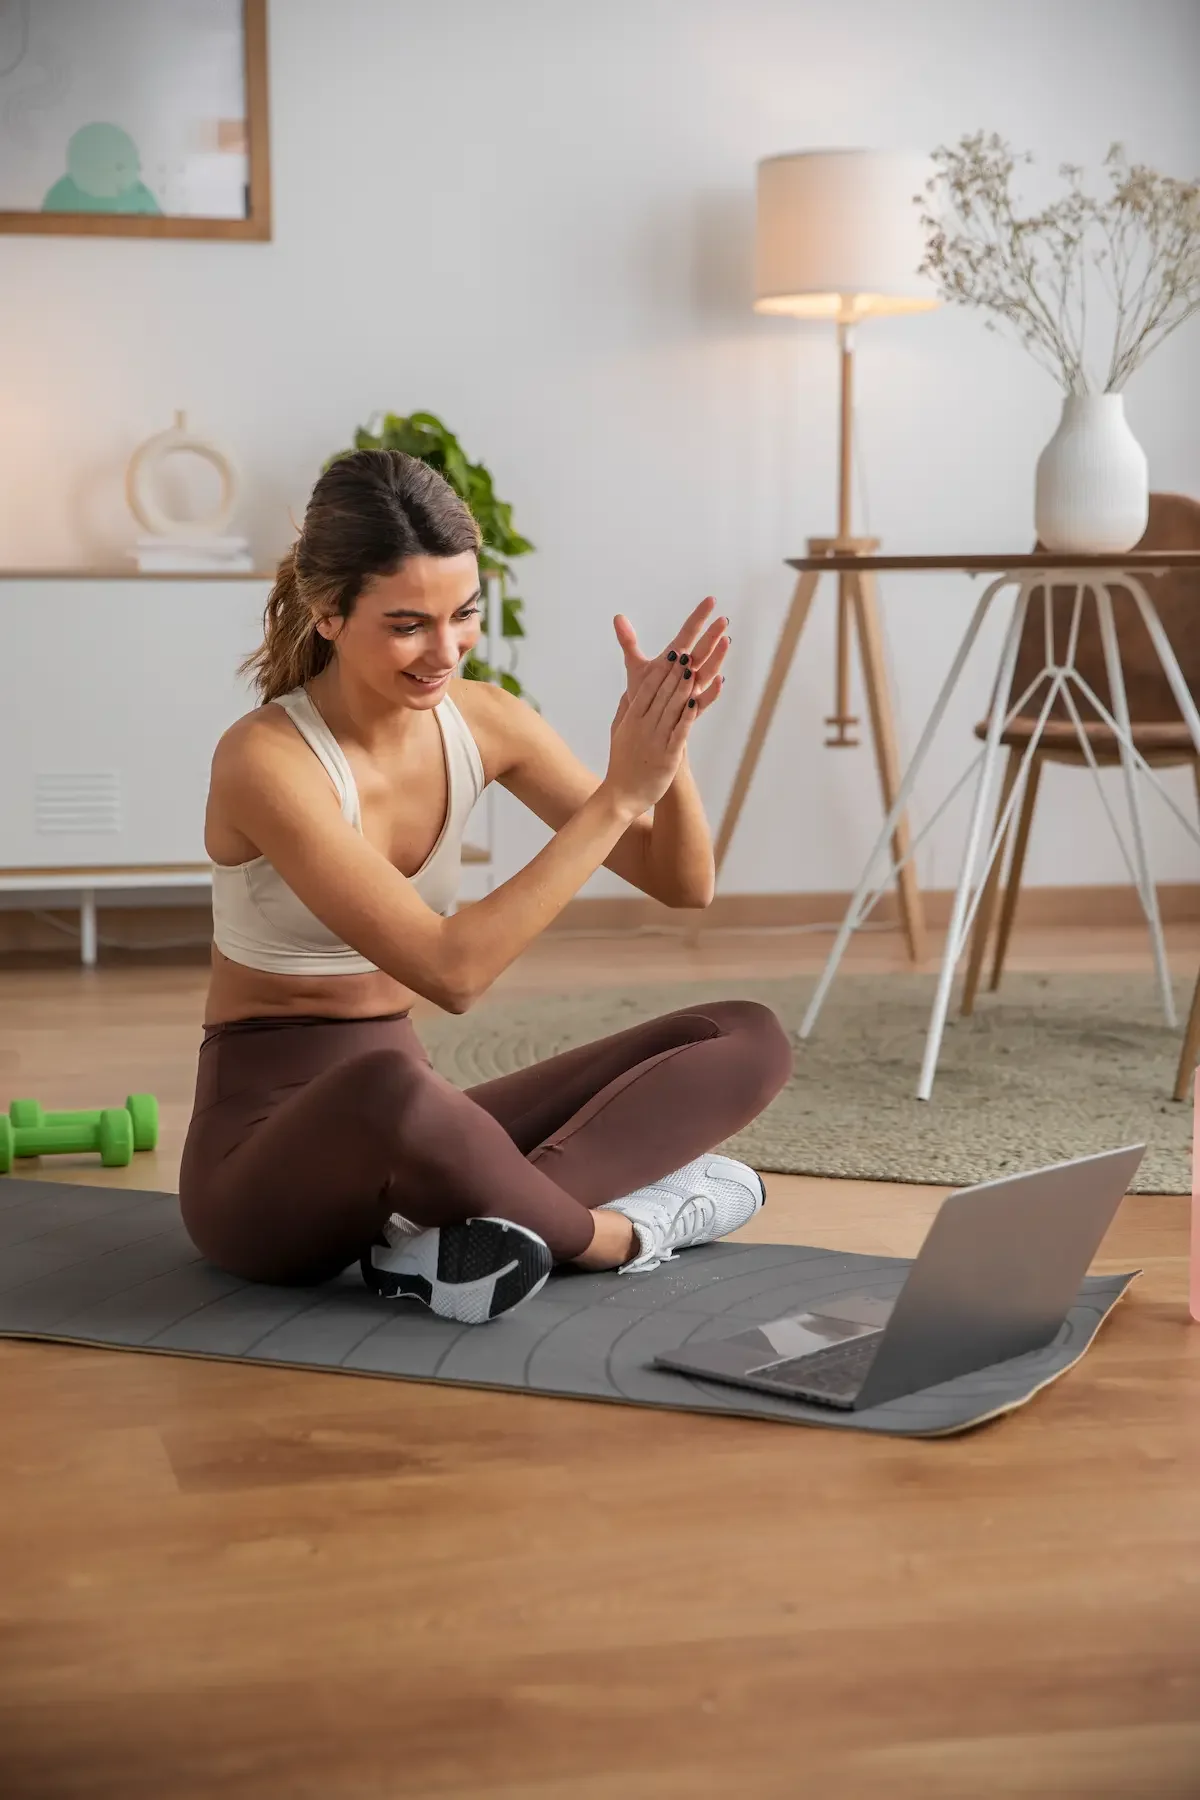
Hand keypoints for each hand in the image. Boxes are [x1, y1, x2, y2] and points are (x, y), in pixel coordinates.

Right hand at [603, 654, 695, 814]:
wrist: (620, 797)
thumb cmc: (622, 765)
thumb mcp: (618, 733)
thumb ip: (625, 711)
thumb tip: (628, 693)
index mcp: (632, 719)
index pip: (648, 688)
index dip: (662, 670)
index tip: (673, 652)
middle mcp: (643, 726)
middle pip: (661, 693)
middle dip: (675, 672)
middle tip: (688, 651)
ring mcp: (655, 740)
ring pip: (671, 709)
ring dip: (683, 687)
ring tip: (693, 669)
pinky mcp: (666, 756)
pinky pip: (678, 732)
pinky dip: (687, 715)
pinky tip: (696, 701)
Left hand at [613, 596, 728, 718]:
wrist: (643, 719)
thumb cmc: (644, 691)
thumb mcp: (635, 665)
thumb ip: (628, 641)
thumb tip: (617, 617)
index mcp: (675, 657)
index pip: (689, 632)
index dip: (699, 617)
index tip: (710, 600)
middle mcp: (688, 671)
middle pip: (702, 650)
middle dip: (712, 636)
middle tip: (723, 620)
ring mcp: (692, 688)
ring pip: (708, 671)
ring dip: (717, 658)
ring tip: (726, 642)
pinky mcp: (691, 708)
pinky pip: (705, 699)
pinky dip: (713, 690)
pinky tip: (721, 679)